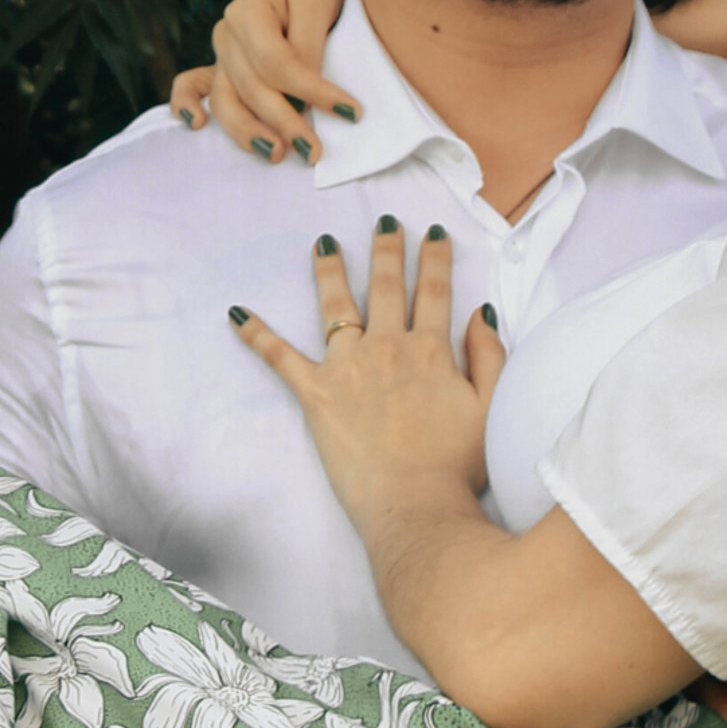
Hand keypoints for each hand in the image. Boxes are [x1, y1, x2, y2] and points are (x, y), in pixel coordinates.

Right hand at [170, 0, 358, 164]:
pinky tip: (196, 125)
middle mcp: (227, 35)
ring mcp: (222, 54)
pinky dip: (186, 106)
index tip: (350, 112)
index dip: (313, 92)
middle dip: (283, 122)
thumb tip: (304, 97)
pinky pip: (194, 86)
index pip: (278, 64)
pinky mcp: (225, 67)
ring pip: (225, 100)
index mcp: (247, 12)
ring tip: (275, 155)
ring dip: (246, 132)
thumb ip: (308, 44)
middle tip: (313, 152)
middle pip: (251, 89)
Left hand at [230, 223, 505, 534]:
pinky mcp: (316, 393)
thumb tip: (480, 312)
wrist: (414, 505)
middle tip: (384, 222)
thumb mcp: (490, 407)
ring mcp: (348, 367)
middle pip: (386, 285)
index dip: (434, 259)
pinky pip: (281, 358)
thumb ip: (488, 355)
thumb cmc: (456, 465)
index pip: (434, 291)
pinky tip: (236, 314)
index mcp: (432, 349)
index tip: (431, 233)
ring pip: (336, 305)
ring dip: (329, 269)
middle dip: (386, 249)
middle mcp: (388, 346)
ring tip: (324, 243)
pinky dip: (257, 335)